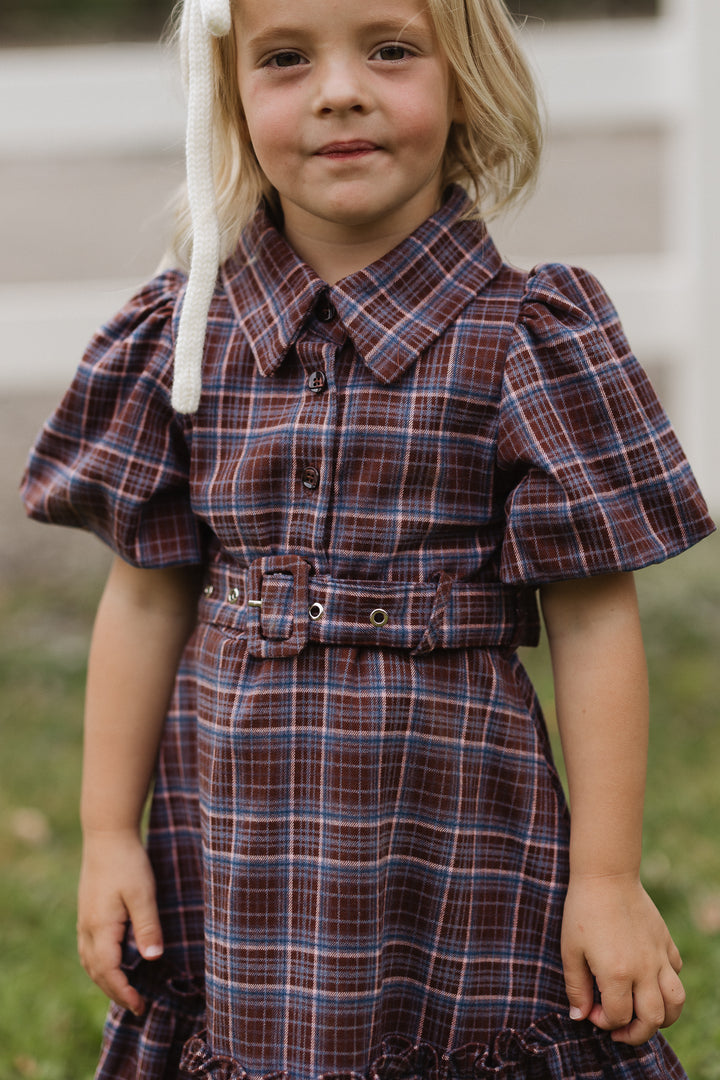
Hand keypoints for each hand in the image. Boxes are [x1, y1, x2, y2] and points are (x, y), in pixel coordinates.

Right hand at [78, 829, 163, 1015]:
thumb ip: (148, 926)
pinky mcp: (88, 914)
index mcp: (101, 928)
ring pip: (90, 963)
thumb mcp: (143, 893)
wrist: (107, 836)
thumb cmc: (128, 863)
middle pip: (97, 973)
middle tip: (138, 1007)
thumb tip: (153, 958)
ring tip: (125, 992)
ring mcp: (85, 921)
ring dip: (106, 981)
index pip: (109, 972)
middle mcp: (88, 929)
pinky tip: (112, 965)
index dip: (124, 993)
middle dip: (116, 993)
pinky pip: (89, 950)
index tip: (141, 1006)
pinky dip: (99, 966)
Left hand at [562, 873, 684, 1044]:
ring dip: (663, 1017)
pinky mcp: (666, 941)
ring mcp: (659, 956)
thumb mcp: (570, 950)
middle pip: (653, 1019)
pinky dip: (667, 983)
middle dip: (636, 1034)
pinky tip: (648, 979)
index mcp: (617, 973)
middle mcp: (643, 969)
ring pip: (676, 1001)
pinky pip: (676, 972)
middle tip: (619, 1030)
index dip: (603, 1023)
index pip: (619, 1017)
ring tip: (644, 1016)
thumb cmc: (582, 911)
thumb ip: (576, 987)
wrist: (606, 875)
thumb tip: (579, 1017)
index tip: (590, 1012)